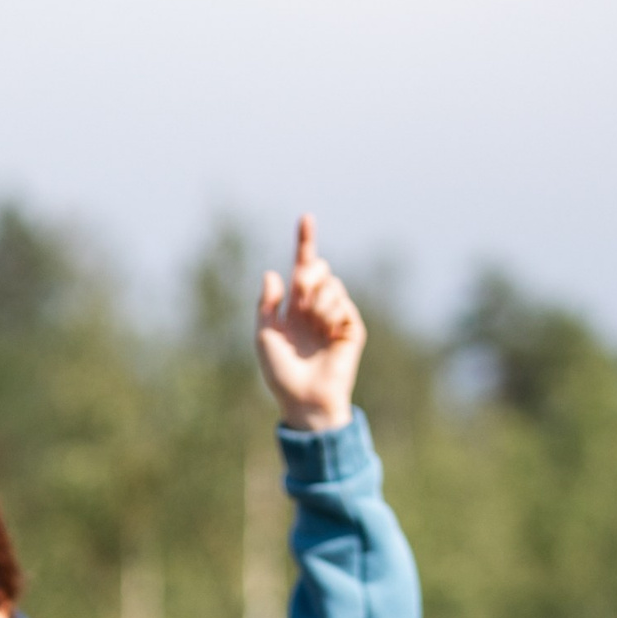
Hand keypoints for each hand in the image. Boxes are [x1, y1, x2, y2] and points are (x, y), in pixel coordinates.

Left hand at [255, 217, 364, 433]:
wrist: (304, 399)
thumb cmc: (280, 374)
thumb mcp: (264, 336)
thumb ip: (266, 304)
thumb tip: (272, 273)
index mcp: (295, 307)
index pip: (301, 268)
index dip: (304, 242)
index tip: (306, 217)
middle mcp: (316, 308)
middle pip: (318, 267)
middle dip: (309, 272)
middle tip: (300, 292)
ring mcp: (335, 316)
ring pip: (330, 282)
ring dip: (318, 297)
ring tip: (314, 322)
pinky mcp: (352, 327)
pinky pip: (341, 301)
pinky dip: (330, 311)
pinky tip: (327, 331)